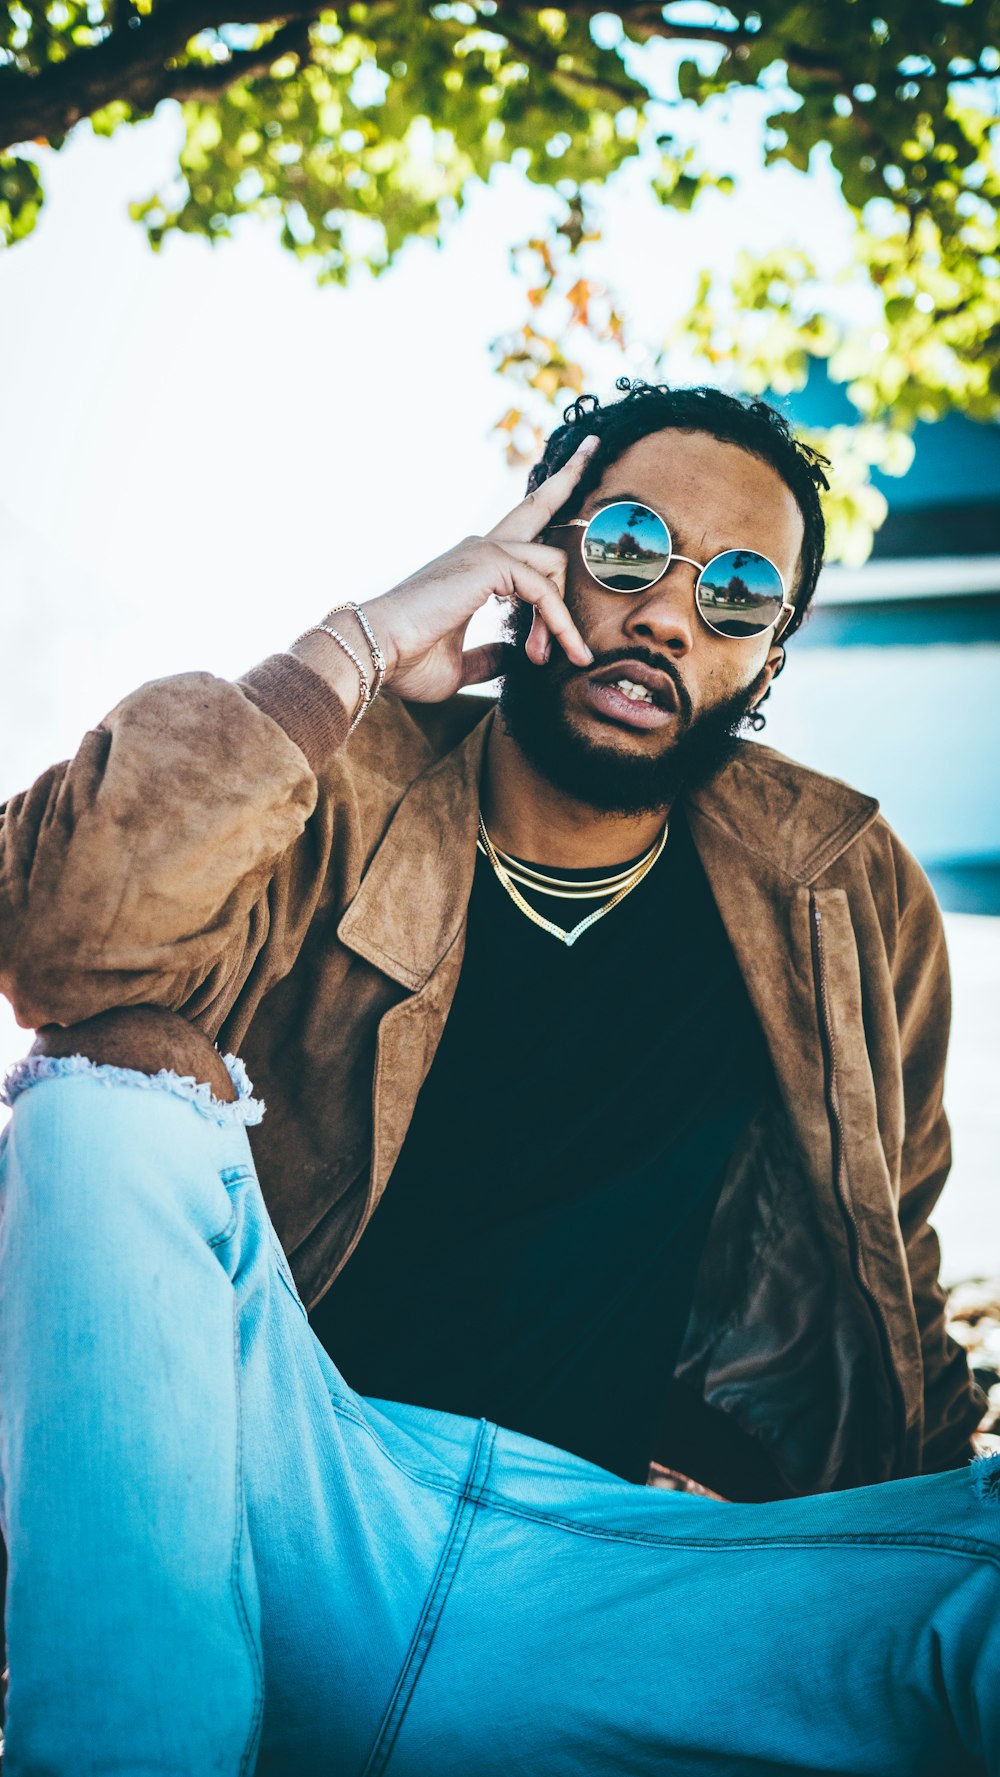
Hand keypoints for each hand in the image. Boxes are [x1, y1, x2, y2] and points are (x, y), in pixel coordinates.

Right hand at [361, 436, 599, 703]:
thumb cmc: (406, 661)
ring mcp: (484, 550)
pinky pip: (543, 589)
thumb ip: (491, 656)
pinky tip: (550, 652)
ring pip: (553, 564)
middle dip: (570, 472)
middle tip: (594, 442)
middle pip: (538, 504)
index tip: (569, 481)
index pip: (518, 531)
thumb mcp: (460, 664)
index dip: (545, 508)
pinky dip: (555, 623)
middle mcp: (481, 548)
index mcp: (474, 565)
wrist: (374, 653)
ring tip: (549, 659)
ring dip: (561, 619)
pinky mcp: (488, 562)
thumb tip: (515, 656)